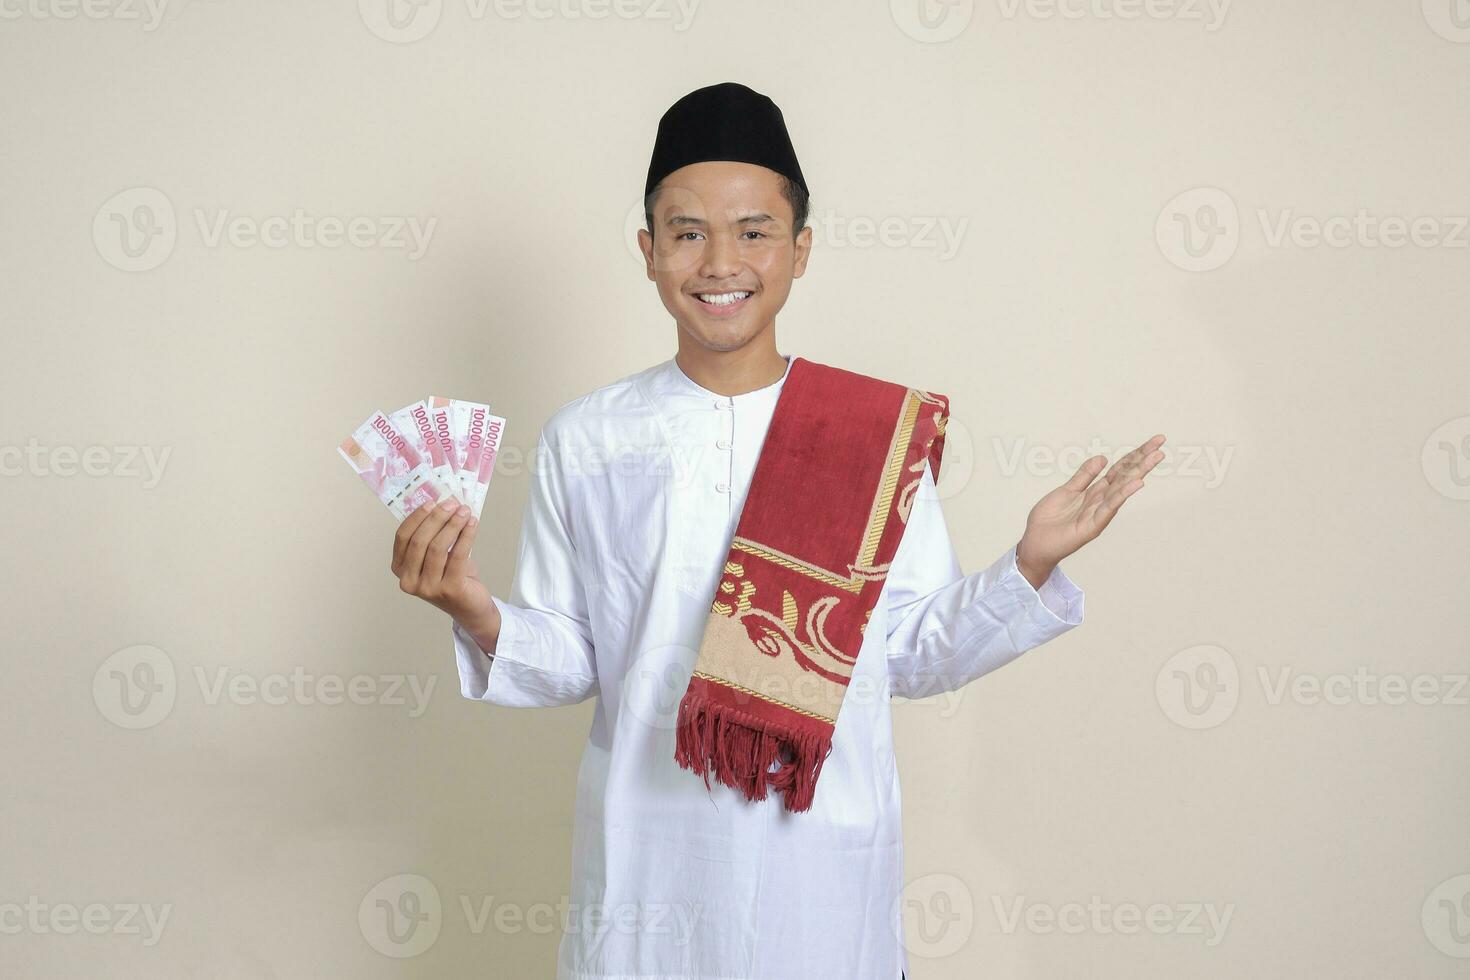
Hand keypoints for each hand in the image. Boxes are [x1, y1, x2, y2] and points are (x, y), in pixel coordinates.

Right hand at [391, 497, 498, 648]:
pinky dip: (466, 536)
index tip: (433, 502)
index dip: (417, 517)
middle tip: (452, 504)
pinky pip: (458, 555)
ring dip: (453, 525)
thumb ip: (432, 535)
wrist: (469, 607)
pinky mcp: (450, 590)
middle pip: (420, 541)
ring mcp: (428, 588)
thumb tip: (442, 503)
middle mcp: (409, 581)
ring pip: (438, 547)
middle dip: (437, 518)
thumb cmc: (451, 576)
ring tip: (465, 512)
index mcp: (400, 569)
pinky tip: (472, 524)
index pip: (402, 537)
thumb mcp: (435, 556)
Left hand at [1016, 434, 1165, 586]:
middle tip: (1161, 443)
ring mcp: (1098, 513)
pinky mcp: (1092, 526)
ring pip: (1121, 489)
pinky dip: (1122, 495)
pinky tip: (1136, 483)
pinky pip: (1108, 508)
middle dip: (1143, 459)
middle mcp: (1101, 501)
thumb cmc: (1050, 519)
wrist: (1035, 543)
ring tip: (1155, 457)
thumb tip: (1104, 458)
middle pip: (1125, 475)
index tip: (1155, 441)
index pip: (1120, 469)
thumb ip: (1085, 475)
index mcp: (1096, 491)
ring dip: (1139, 472)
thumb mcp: (1068, 490)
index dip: (1136, 454)